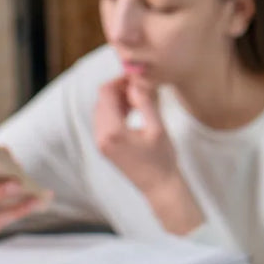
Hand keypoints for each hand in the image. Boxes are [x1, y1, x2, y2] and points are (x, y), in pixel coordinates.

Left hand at [94, 77, 202, 233]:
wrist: (159, 186)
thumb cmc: (162, 158)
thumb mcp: (157, 128)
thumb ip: (145, 103)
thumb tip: (136, 82)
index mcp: (112, 131)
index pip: (105, 94)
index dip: (119, 80)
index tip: (135, 77)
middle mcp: (101, 137)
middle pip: (101, 101)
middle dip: (118, 90)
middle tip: (139, 86)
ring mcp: (101, 143)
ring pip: (101, 110)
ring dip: (117, 100)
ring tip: (138, 98)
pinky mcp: (105, 148)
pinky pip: (104, 121)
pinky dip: (115, 111)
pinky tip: (133, 111)